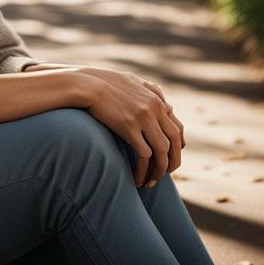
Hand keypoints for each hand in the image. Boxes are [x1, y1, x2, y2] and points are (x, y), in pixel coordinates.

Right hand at [74, 66, 183, 187]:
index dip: (177, 147)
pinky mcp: (129, 128)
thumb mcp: (132, 81)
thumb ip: (150, 90)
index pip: (177, 128)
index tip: (169, 158)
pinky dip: (143, 170)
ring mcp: (143, 119)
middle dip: (173, 162)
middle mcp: (155, 109)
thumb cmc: (103, 82)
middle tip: (166, 175)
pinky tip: (136, 179)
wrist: (86, 84)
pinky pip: (144, 155)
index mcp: (157, 100)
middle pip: (174, 142)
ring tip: (150, 183)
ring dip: (159, 170)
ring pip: (161, 151)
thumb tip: (164, 103)